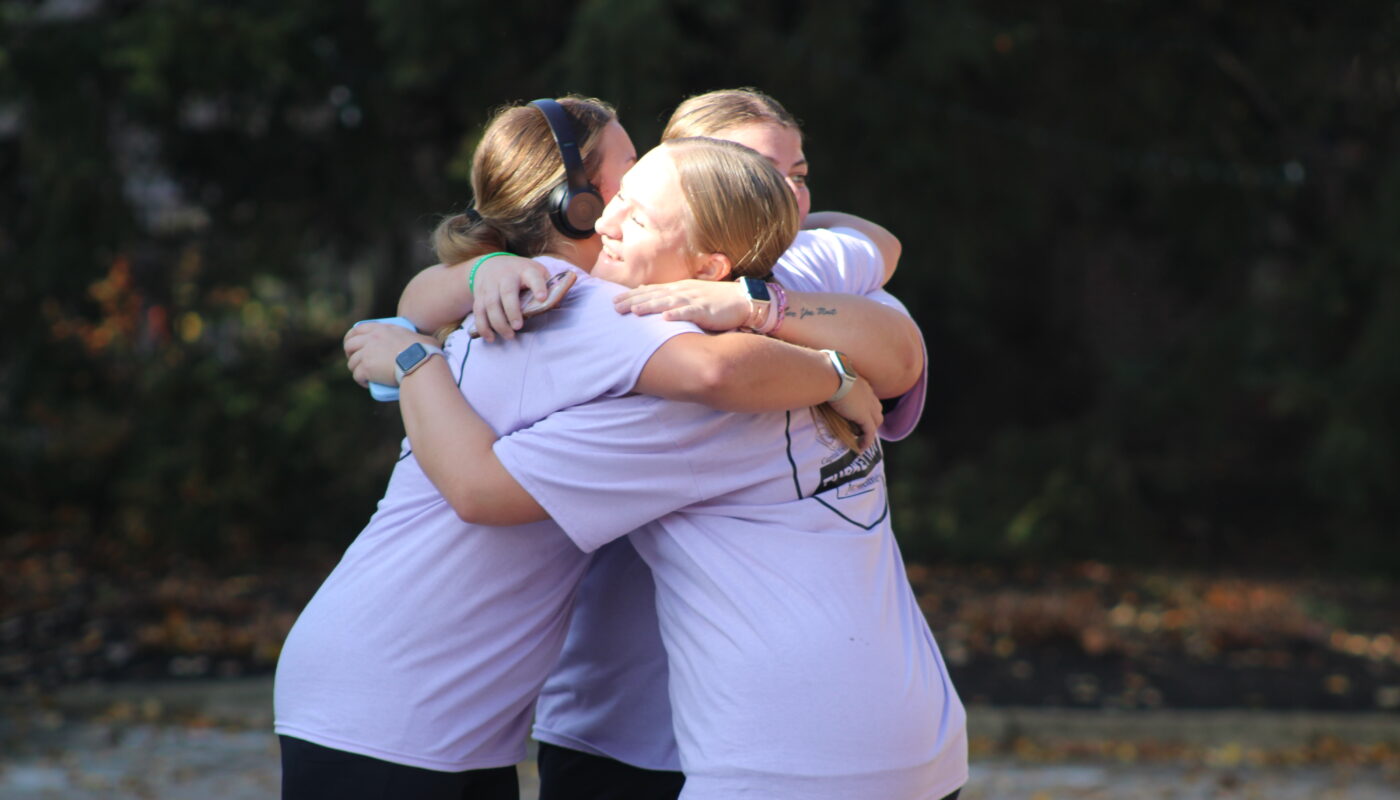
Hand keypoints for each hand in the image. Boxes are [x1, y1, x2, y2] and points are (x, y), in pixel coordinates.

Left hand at [344, 323, 436, 386]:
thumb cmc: (425, 351)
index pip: (357, 329)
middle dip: (349, 354)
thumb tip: (423, 341)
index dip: (351, 337)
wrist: (420, 364)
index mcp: (380, 329)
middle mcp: (371, 339)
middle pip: (349, 345)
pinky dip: (361, 381)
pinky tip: (367, 384)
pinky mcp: (366, 368)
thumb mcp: (418, 336)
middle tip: (356, 361)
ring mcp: (367, 353)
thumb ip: (414, 336)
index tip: (352, 345)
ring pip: (352, 363)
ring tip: (365, 376)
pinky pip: (357, 376)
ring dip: (356, 370)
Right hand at [470, 256, 549, 341]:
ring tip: (509, 336)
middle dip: (512, 311)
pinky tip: (491, 338)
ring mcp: (490, 286)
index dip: (538, 286)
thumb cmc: (520, 272)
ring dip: (498, 322)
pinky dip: (483, 326)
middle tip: (518, 327)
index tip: (542, 298)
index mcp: (525, 270)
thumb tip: (557, 305)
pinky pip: (479, 312)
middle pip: (507, 293)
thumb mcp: (536, 271)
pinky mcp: (479, 296)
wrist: (490, 264)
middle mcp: (506, 277)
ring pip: (491, 304)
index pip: (533, 276)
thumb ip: (547, 286)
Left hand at [613, 280, 750, 330]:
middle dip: (633, 301)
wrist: (741, 299)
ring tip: (634, 311)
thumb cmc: (713, 299)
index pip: (650, 291)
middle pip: (654, 296)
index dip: (631, 296)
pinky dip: (678, 314)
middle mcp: (682, 292)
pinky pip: (690, 312)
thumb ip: (666, 294)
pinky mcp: (707, 310)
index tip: (613, 301)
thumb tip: (643, 291)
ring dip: (650, 306)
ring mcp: (694, 300)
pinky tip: (666, 318)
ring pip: (668, 302)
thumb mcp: (687, 294)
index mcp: (677, 289)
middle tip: (614, 307)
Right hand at [828, 376, 882, 451]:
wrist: (831, 376)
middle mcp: (868, 394)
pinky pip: (870, 432)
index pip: (869, 397)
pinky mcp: (865, 416)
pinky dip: (867, 441)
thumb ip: (829, 379)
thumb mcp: (830, 375)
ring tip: (860, 438)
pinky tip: (860, 448)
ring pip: (876, 421)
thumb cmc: (825, 373)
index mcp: (861, 383)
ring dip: (870, 430)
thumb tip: (818, 379)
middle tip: (860, 427)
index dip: (865, 406)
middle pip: (877, 409)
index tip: (856, 413)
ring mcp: (868, 406)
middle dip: (871, 419)